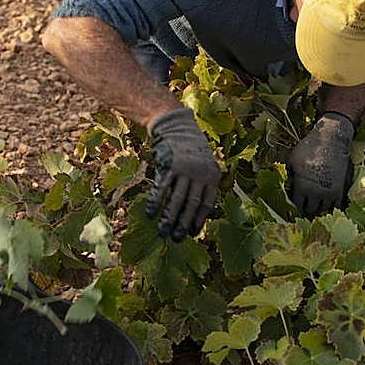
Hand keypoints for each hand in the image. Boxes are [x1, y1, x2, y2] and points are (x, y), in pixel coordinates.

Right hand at [145, 108, 220, 240]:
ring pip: (177, 199)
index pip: (207, 204)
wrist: (177, 127)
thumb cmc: (190, 150)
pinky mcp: (169, 165)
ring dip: (169, 218)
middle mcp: (200, 173)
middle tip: (176, 238)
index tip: (192, 234)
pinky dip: (156, 202)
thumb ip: (203, 185)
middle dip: (183, 224)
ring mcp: (184, 169)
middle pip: (192, 204)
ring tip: (162, 232)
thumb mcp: (204, 165)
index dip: (199, 220)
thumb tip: (197, 213)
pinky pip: (162, 188)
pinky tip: (151, 214)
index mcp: (212, 175)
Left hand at [287, 111, 355, 215]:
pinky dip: (330, 205)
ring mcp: (330, 192)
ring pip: (323, 209)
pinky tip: (326, 201)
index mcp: (303, 187)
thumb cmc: (309, 147)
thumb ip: (288, 174)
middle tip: (304, 203)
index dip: (294, 204)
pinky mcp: (340, 189)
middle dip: (306, 207)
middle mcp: (316, 193)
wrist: (332, 140)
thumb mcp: (292, 159)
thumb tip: (283, 183)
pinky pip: (335, 206)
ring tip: (315, 202)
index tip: (294, 200)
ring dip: (318, 206)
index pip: (297, 204)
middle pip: (310, 209)